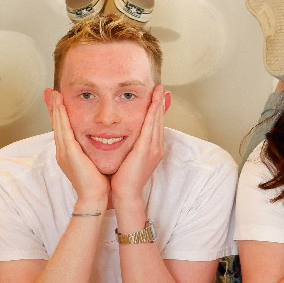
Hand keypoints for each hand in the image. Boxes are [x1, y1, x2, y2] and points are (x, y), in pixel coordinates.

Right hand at [48, 92, 108, 201]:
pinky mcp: (69, 153)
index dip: (58, 115)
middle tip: (50, 92)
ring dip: (56, 108)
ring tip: (54, 94)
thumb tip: (99, 143)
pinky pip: (64, 130)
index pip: (62, 129)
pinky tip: (61, 106)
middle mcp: (62, 151)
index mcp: (68, 153)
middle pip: (56, 125)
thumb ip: (92, 151)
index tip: (57, 101)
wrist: (95, 198)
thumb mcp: (93, 162)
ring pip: (58, 125)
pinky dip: (61, 117)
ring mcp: (63, 152)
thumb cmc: (97, 183)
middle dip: (53, 108)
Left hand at [110, 85, 166, 201]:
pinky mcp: (146, 149)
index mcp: (153, 149)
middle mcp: (157, 147)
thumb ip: (130, 147)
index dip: (157, 110)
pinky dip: (153, 112)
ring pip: (156, 120)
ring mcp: (154, 148)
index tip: (156, 96)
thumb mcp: (129, 159)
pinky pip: (150, 126)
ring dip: (157, 103)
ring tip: (158, 89)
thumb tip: (124, 138)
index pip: (155, 125)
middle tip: (160, 87)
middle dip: (159, 103)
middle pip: (159, 120)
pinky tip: (153, 101)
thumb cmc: (124, 180)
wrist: (125, 195)